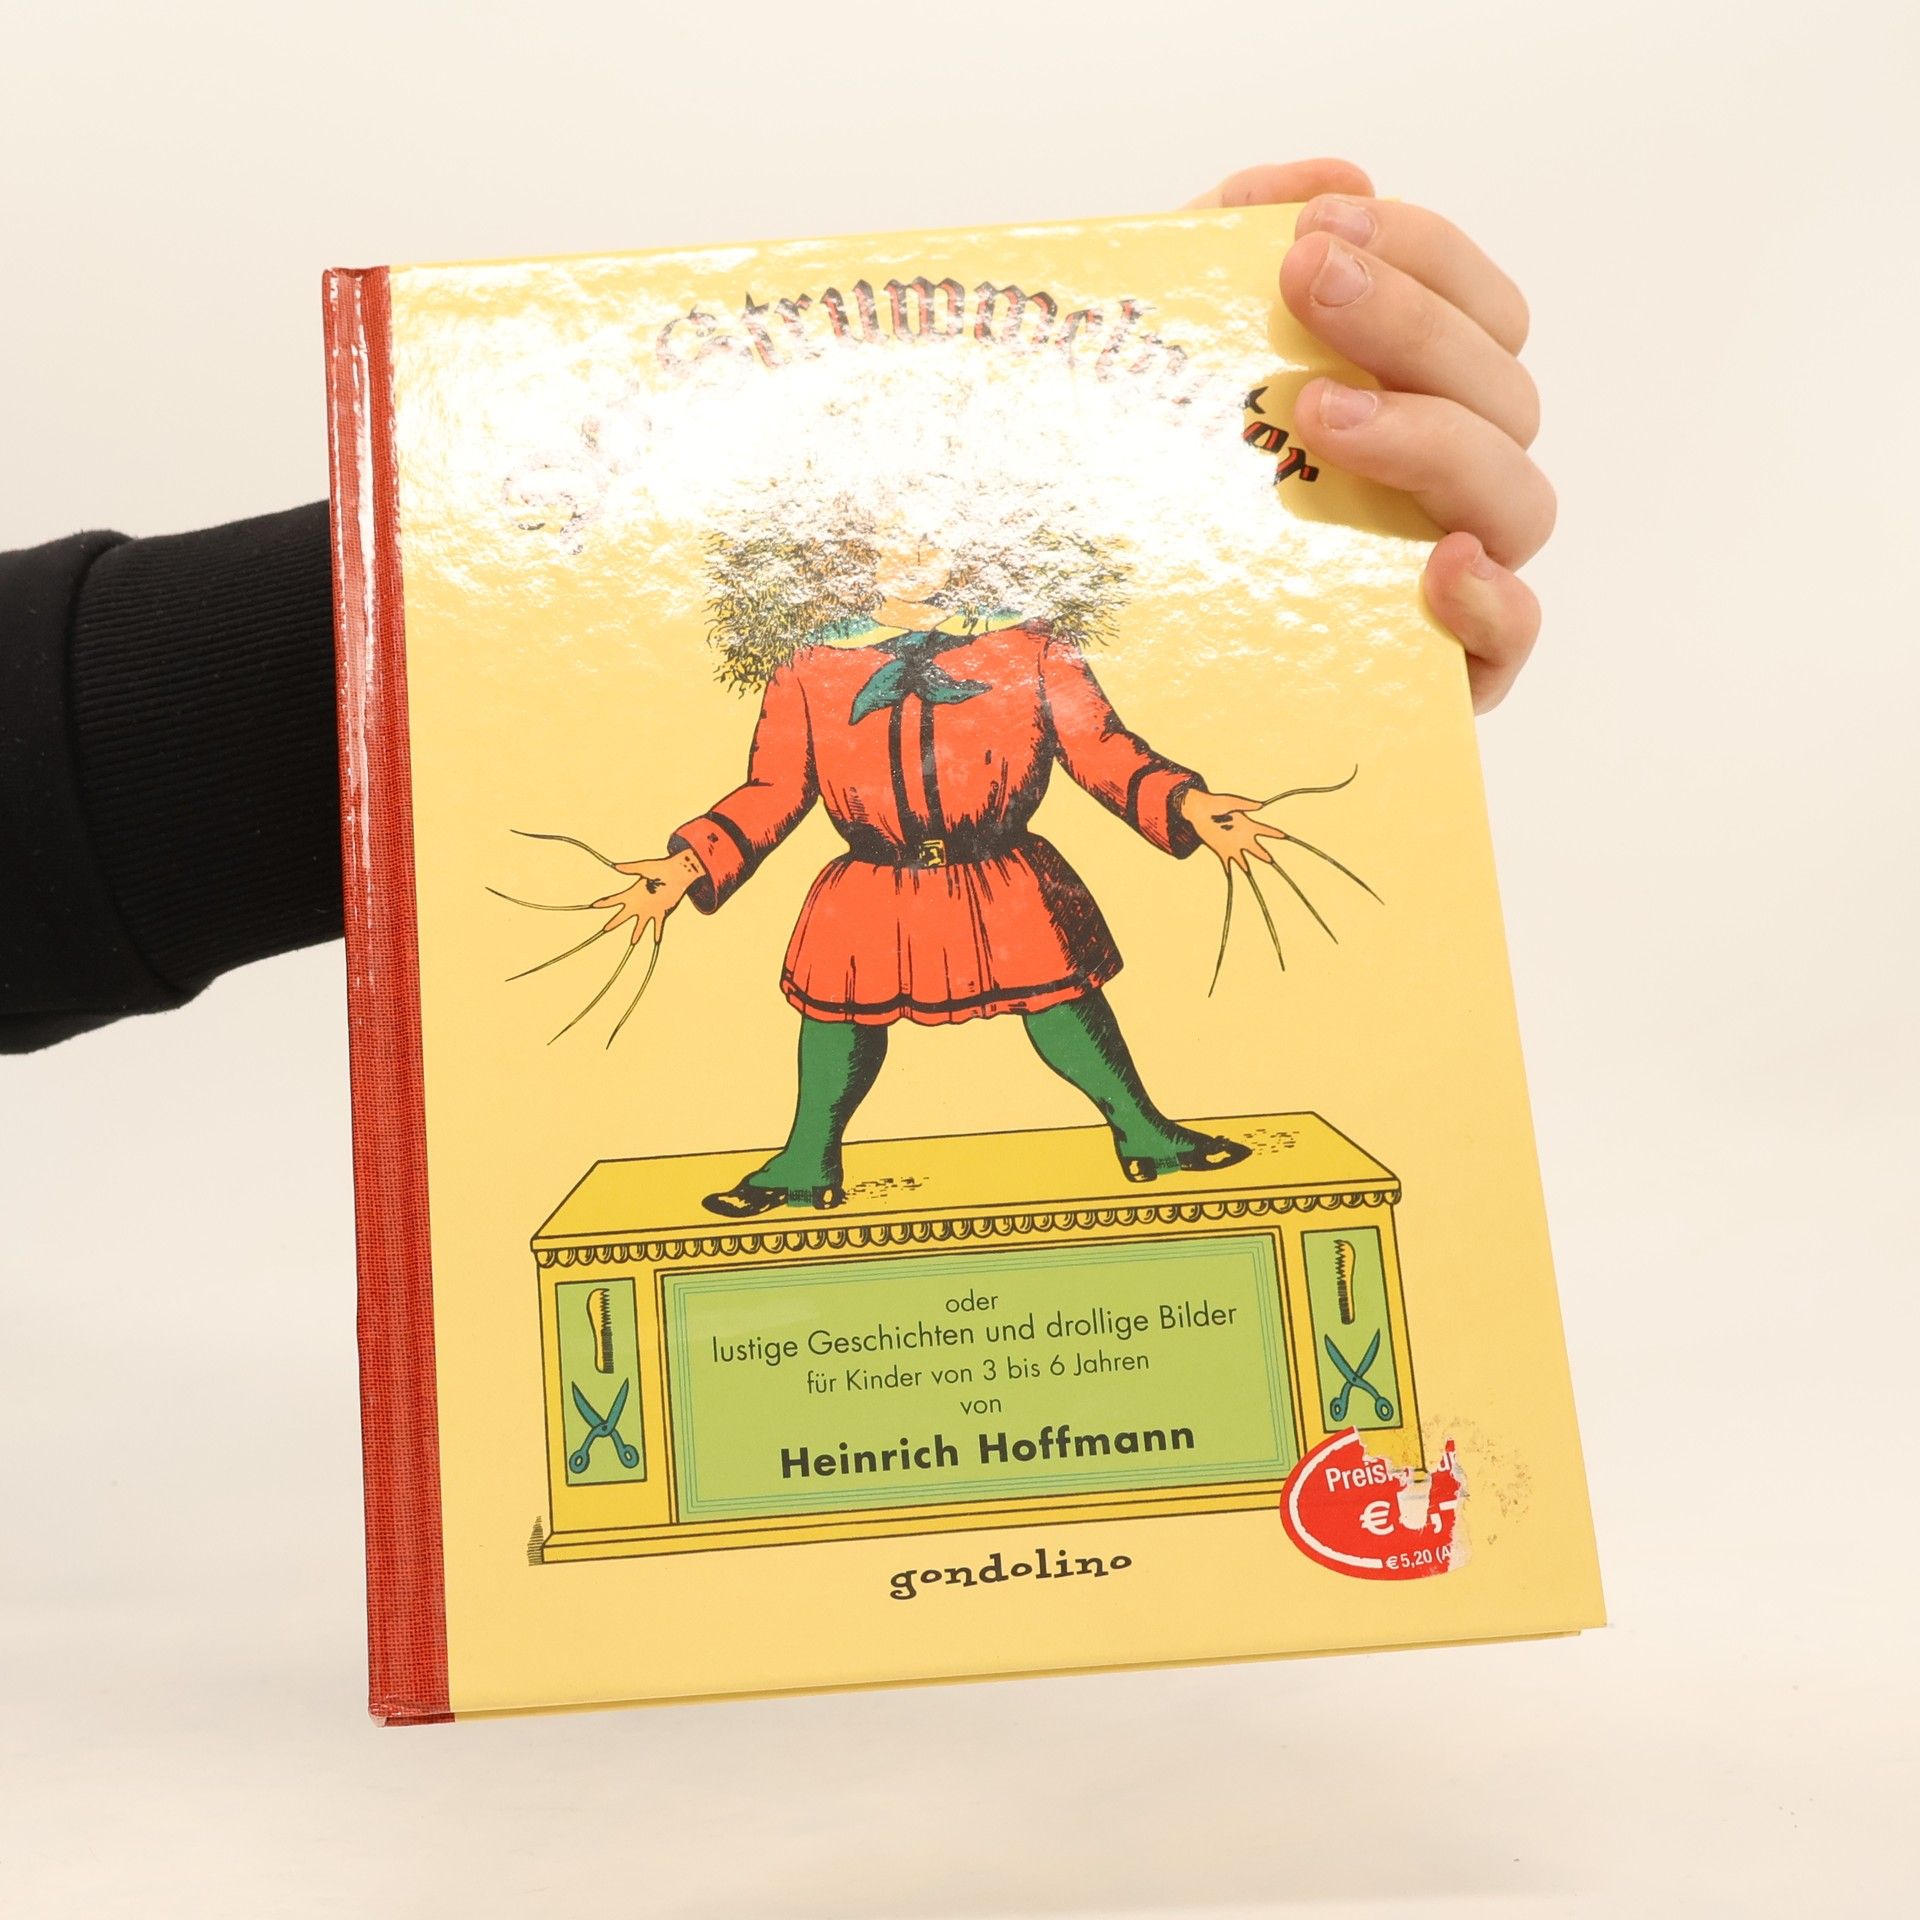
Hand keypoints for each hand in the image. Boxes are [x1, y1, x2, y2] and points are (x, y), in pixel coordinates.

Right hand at [592, 849, 701, 943]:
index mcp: (632, 894)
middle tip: (605, 928)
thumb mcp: (643, 868)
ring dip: (636, 934)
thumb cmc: (660, 868)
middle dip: (614, 923)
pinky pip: (658, 926)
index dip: (604, 903)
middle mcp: (639, 904)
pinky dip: (657, 934)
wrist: (677, 873)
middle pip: (623, 916)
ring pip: (640, 925)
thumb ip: (630, 868)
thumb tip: (616, 865)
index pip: (614, 900)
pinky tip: (656, 942)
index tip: (594, 905)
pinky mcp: (661, 913)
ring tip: (633, 942)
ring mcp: (649, 910)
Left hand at [1180, 787, 1285, 872]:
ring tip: (1252, 875)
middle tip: (1272, 861)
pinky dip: (1229, 871)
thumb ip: (1246, 805)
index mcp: (1248, 825)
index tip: (1284, 836)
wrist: (1200, 810)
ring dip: (1247, 867)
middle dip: (1265, 856)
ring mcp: (1233, 846)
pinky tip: (1231, 879)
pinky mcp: (1222, 851)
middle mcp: (1243, 838)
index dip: (1274, 833)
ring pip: (1244, 860)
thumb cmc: (1217, 803)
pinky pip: (1227, 864)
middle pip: (1257, 850)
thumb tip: (1260, 805)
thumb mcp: (1232, 803)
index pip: (1265, 830)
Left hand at [1187, 160, 1550, 711]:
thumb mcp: (1170, 352)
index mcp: (1418, 405)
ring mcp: (1449, 580)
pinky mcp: (1437, 675)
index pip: (1479, 312)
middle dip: (1412, 324)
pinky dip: (1495, 601)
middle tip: (1312, 285)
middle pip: (1501, 393)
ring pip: (1516, 499)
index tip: (1319, 229)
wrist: (1078, 640)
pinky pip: (1511, 640)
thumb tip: (1339, 177)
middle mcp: (1448, 488)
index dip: (1423, 255)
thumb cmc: (1141, 485)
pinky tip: (1439, 566)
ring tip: (1322, 415)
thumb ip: (1234, 240)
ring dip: (1433, 439)